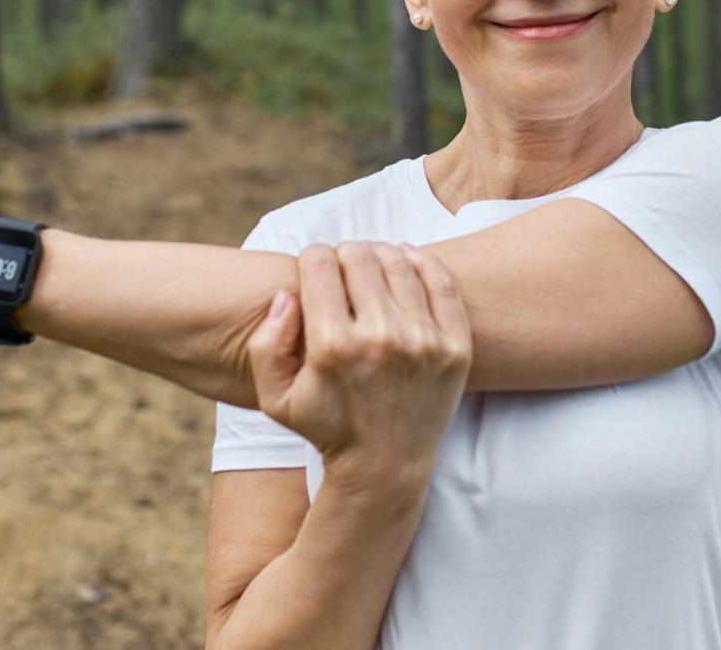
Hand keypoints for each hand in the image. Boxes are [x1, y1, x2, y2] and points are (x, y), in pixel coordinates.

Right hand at [245, 241, 472, 486]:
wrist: (386, 467)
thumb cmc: (326, 426)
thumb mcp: (275, 396)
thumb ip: (265, 344)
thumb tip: (284, 294)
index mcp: (333, 346)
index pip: (319, 264)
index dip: (311, 257)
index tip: (315, 268)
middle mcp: (381, 339)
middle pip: (359, 257)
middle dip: (344, 253)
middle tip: (342, 266)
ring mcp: (424, 341)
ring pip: (399, 262)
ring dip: (379, 255)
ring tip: (371, 266)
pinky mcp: (455, 346)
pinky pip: (441, 282)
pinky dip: (421, 262)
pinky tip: (405, 261)